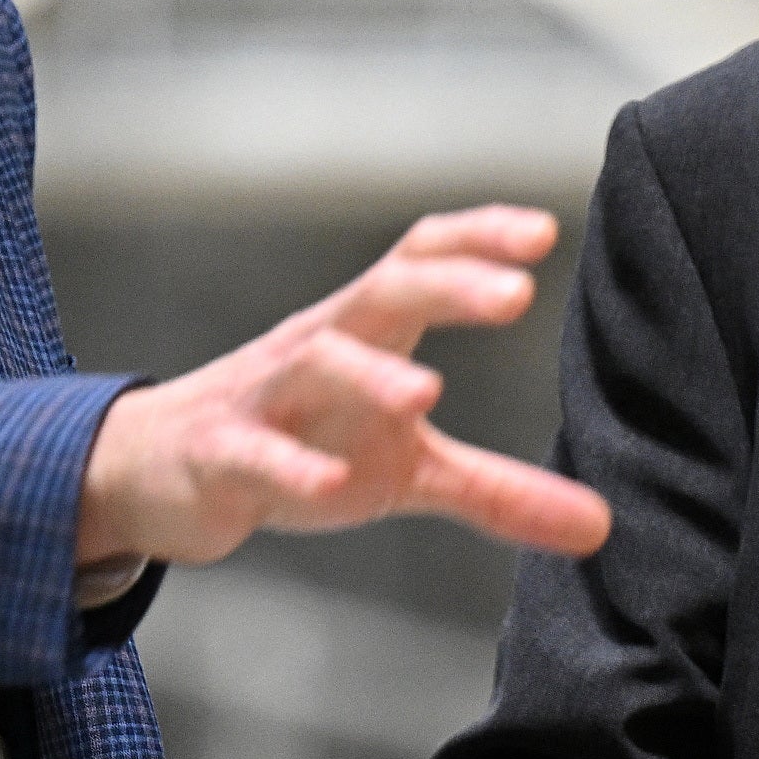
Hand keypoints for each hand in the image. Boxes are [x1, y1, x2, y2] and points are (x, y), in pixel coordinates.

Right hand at [75, 206, 610, 567]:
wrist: (157, 471)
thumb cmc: (300, 442)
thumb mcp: (405, 470)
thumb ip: (498, 490)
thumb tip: (601, 527)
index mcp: (368, 334)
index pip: (422, 260)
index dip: (479, 238)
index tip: (545, 232)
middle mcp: (320, 347)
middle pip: (382, 291)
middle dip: (446, 284)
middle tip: (517, 292)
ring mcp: (264, 398)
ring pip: (313, 362)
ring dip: (369, 375)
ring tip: (427, 396)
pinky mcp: (218, 455)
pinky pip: (250, 453)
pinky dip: (288, 466)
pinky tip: (327, 487)